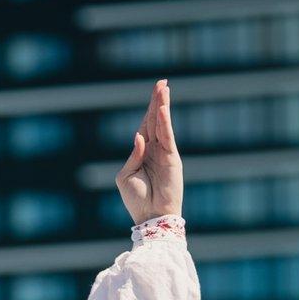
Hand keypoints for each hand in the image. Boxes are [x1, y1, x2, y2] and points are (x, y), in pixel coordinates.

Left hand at [115, 80, 181, 223]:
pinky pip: (167, 137)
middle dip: (158, 101)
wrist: (150, 217)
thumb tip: (139, 136)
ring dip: (163, 106)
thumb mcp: (126, 175)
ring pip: (163, 125)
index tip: (155, 91)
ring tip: (163, 88)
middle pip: (156, 120)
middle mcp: (155, 150)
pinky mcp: (172, 159)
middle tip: (162, 82)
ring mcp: (165, 154)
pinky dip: (165, 123)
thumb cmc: (136, 200)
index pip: (146, 125)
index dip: (150, 109)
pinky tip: (163, 109)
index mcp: (143, 153)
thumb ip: (133, 155)